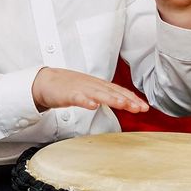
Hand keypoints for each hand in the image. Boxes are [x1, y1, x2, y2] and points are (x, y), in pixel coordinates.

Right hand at [32, 67, 149, 113]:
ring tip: (123, 104)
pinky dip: (86, 101)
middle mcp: (93, 85)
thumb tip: (123, 101)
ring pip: (99, 94)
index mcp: (99, 85)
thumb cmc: (68, 87)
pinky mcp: (68, 94)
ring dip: (112, 99)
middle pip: (113, 92)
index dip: (133, 98)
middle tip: (140, 108)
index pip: (119, 91)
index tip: (145, 107)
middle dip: (128, 100)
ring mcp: (81, 89)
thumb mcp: (90, 90)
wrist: (45, 82)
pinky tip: (93, 106)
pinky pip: (78, 98)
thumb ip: (105, 95)